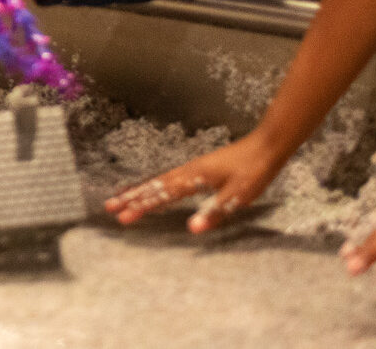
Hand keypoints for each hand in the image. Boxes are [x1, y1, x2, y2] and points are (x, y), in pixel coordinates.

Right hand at [105, 131, 289, 231]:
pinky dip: (153, 183)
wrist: (266, 146)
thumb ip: (215, 212)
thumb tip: (192, 229)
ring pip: (158, 180)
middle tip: (110, 207)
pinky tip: (152, 187)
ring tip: (121, 196)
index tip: (123, 217)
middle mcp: (188, 171)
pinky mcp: (198, 169)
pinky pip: (168, 177)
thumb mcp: (238, 195)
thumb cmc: (254, 171)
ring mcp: (191, 168)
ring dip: (139, 189)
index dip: (142, 207)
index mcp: (194, 178)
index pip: (162, 195)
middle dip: (131, 197)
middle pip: (153, 185)